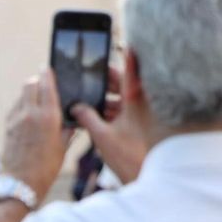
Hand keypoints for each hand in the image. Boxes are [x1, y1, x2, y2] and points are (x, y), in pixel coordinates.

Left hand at [0, 67, 70, 199]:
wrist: (20, 183)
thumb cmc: (46, 168)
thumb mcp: (63, 146)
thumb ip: (67, 128)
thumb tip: (71, 117)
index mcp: (48, 116)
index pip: (46, 84)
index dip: (47, 73)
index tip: (48, 68)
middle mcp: (30, 113)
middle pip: (30, 83)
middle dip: (37, 81)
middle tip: (43, 85)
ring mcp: (16, 119)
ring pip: (21, 95)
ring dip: (29, 94)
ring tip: (37, 102)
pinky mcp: (8, 126)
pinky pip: (15, 108)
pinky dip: (21, 106)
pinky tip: (28, 115)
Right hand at [72, 65, 147, 184]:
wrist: (144, 179)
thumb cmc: (128, 157)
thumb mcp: (102, 136)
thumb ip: (87, 118)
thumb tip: (76, 106)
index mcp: (133, 100)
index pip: (130, 70)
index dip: (127, 54)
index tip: (123, 41)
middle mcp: (139, 104)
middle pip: (121, 82)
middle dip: (104, 77)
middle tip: (88, 72)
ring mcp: (138, 115)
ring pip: (119, 97)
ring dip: (104, 96)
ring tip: (87, 92)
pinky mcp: (135, 126)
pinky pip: (120, 111)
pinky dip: (108, 110)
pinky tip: (93, 112)